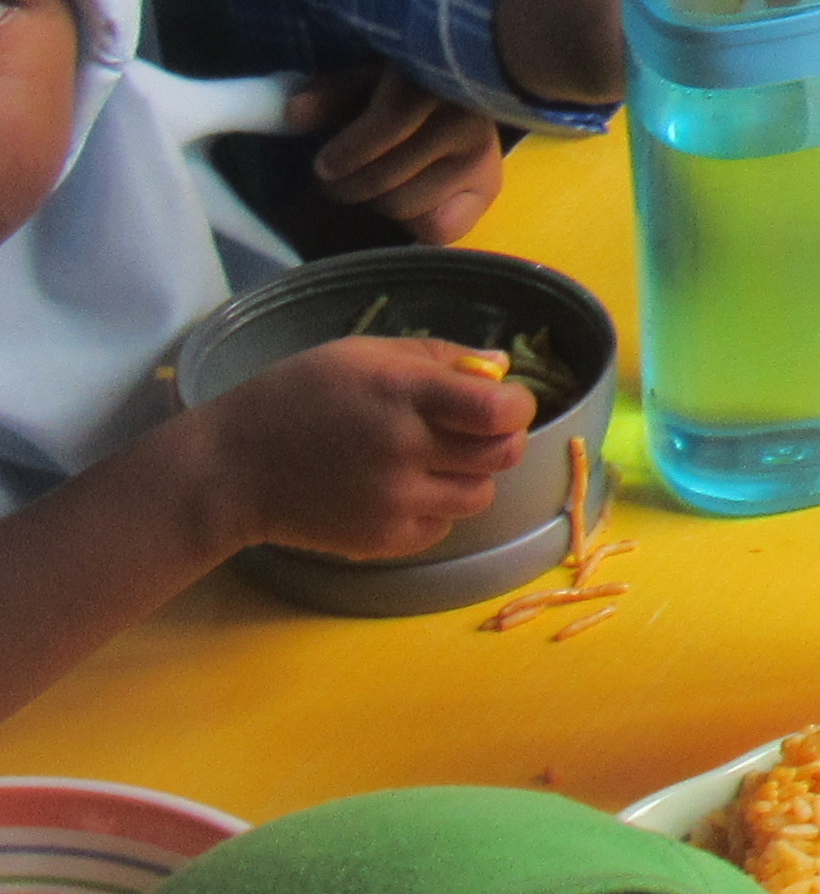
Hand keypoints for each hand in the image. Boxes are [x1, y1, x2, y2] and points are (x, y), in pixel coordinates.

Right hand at [194, 338, 535, 560]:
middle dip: (500, 441)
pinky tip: (400, 489)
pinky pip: (442, 526)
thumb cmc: (296, 396)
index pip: (500, 411)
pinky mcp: (381, 539)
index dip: (517, 407)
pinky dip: (434, 509)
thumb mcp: (362, 354)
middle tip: (472, 433)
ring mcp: (394, 499)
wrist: (230, 467)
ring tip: (429, 461)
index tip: (502, 403)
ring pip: (479, 495)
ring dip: (468, 477)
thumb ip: (438, 357)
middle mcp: (404, 448)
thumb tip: (502, 368)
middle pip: (503, 456)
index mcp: (403, 393)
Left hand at [294, 67, 505, 241]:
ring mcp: (481, 157)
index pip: (392, 122)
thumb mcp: (364, 82)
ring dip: (379, 201)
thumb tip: (292, 115)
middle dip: (351, 185)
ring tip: (377, 185)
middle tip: (338, 181)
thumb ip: (328, 95)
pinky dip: (417, 224)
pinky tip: (412, 202)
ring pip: (405, 204)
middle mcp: (467, 121)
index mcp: (434, 83)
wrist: (464, 87)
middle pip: (387, 178)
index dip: (352, 150)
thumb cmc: (404, 85)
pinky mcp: (489, 187)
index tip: (324, 164)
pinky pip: (441, 229)